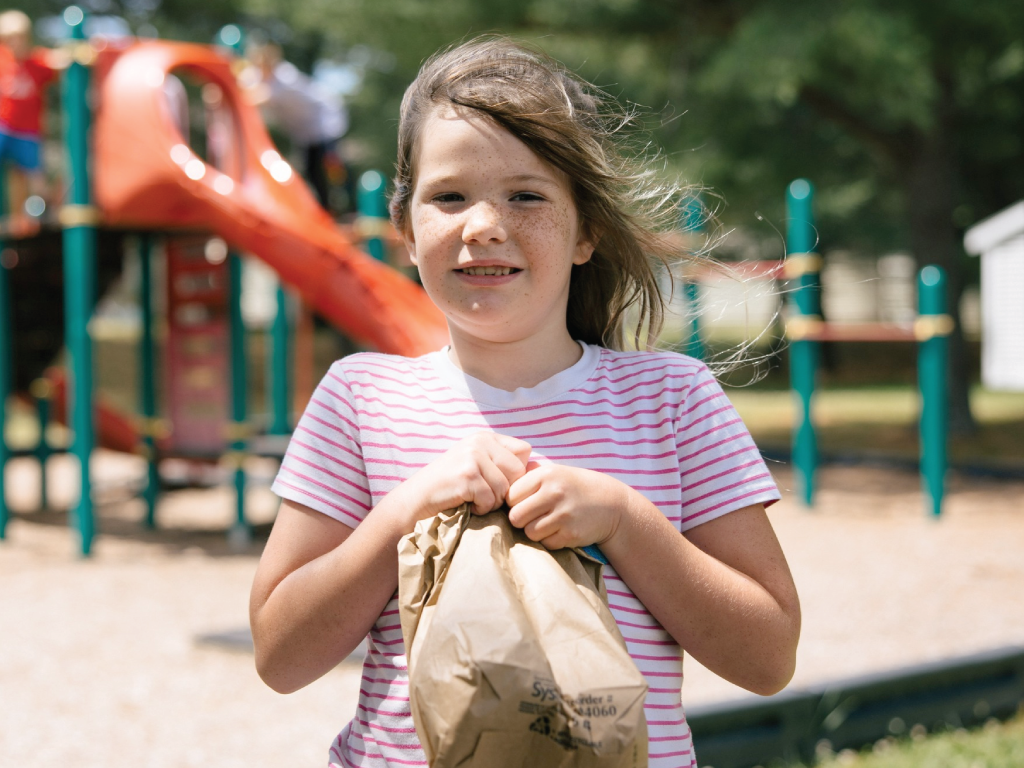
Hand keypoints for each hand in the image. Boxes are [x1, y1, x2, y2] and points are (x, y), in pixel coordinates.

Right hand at [397, 431, 530, 522]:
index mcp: (485, 437)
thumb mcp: (477, 464)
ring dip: (491, 501)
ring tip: (473, 499)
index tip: (497, 482)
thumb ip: (503, 462)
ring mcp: (472, 457)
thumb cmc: (450, 486)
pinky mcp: (466, 476)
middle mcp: (479, 442)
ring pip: (504, 488)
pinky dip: (481, 508)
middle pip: (518, 471)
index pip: (524, 451)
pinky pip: (490, 499)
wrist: (416, 499)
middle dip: (505, 490)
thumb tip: (540, 467)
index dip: (516, 473)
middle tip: (484, 495)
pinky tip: (466, 504)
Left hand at [506, 464, 630, 549]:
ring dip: (535, 531)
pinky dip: (549, 540)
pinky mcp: (571, 534)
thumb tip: (496, 486)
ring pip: (529, 532)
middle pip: (515, 516)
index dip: (514, 502)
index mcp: (546, 475)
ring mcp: (564, 514)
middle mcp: (554, 493)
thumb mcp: (554, 472)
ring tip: (547, 523)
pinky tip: (560, 530)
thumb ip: (527, 476)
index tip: (525, 502)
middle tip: (533, 516)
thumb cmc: (574, 488)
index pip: (510, 495)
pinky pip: (545, 543)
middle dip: (521, 519)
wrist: (611, 503)